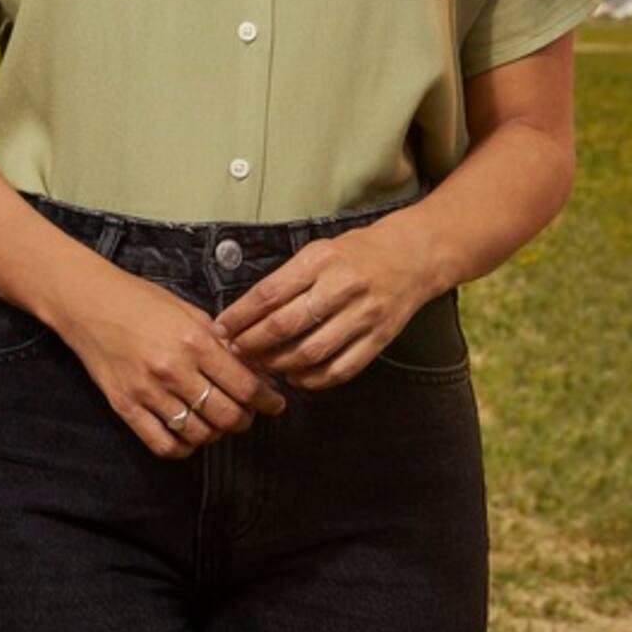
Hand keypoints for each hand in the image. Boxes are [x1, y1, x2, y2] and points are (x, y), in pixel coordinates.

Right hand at [60, 265, 293, 460]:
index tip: (275, 403)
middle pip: (227, 416)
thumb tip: (253, 370)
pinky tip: (188, 434)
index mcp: (192, 341)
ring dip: (216, 433)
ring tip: (216, 420)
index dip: (267, 400)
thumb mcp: (186, 310)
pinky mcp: (125, 406)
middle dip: (245, 419)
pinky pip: (164, 444)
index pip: (245, 386)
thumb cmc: (138, 300)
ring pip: (199, 434)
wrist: (86, 303)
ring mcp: (147, 391)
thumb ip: (220, 342)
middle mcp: (172, 370)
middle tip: (246, 412)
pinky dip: (183, 447)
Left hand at [208, 218, 438, 390]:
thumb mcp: (316, 252)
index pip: (269, 294)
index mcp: (320, 260)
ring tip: (261, 366)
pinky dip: (312, 379)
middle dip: (252, 344)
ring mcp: (363, 316)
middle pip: (285, 326)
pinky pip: (340, 370)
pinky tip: (295, 376)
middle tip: (234, 352)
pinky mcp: (379, 340)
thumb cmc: (354, 254)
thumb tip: (243, 314)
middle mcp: (342, 287)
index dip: (239, 316)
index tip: (220, 329)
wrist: (411, 258)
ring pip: (310, 352)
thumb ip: (285, 280)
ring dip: (278, 365)